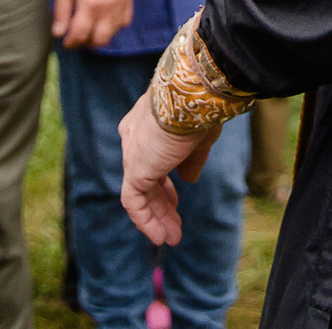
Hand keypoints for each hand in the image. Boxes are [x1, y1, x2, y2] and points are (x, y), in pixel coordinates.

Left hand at [52, 0, 133, 48]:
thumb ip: (61, 11)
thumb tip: (59, 32)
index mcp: (90, 4)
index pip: (80, 34)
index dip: (71, 42)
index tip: (65, 42)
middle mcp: (108, 8)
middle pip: (99, 40)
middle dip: (86, 43)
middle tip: (77, 38)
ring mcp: (120, 5)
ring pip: (113, 34)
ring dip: (100, 36)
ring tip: (90, 30)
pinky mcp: (128, 0)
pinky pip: (124, 23)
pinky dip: (114, 27)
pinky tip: (105, 21)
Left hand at [118, 92, 217, 245]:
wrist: (190, 94)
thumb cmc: (199, 108)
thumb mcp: (199, 136)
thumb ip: (191, 160)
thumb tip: (189, 179)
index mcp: (146, 124)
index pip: (151, 158)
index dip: (164, 179)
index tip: (180, 191)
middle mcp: (133, 138)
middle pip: (145, 178)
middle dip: (162, 204)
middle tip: (175, 226)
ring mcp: (132, 153)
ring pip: (139, 193)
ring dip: (157, 217)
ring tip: (171, 239)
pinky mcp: (134, 168)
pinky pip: (134, 201)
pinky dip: (146, 220)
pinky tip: (160, 235)